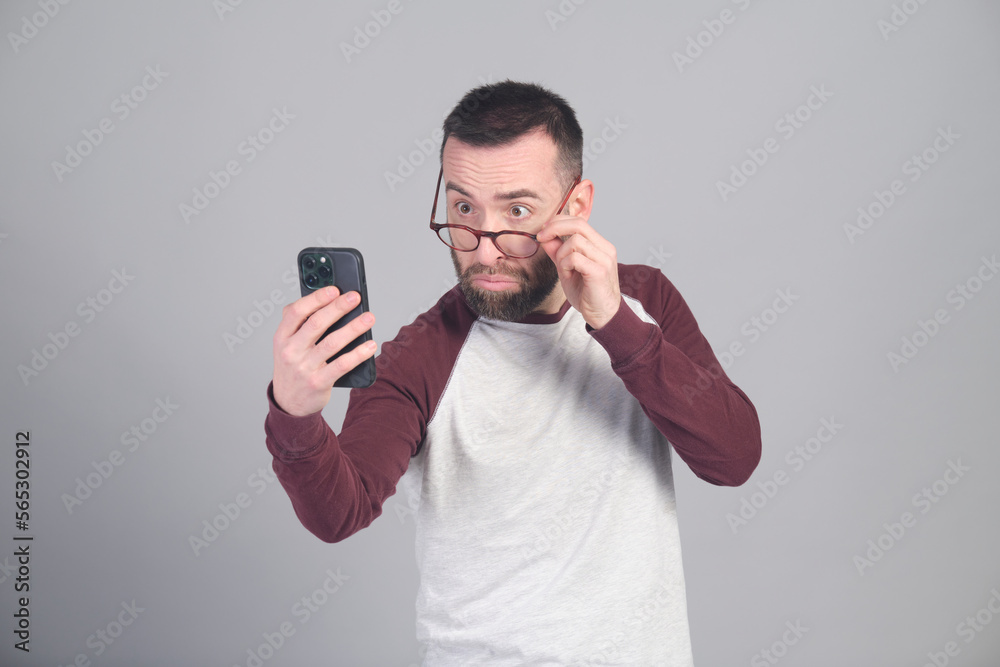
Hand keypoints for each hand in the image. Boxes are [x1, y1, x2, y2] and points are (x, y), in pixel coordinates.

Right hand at [272, 286, 376, 416]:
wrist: (288, 402)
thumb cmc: (293, 365)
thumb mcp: (286, 343)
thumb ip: (299, 322)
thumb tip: (327, 300)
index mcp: (282, 336)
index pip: (296, 312)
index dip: (316, 298)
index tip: (334, 289)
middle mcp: (291, 351)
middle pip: (317, 324)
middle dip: (338, 308)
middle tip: (355, 297)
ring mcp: (304, 368)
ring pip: (332, 343)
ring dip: (353, 328)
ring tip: (369, 318)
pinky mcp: (318, 382)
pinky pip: (342, 365)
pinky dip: (358, 354)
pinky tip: (370, 345)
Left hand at [536, 217, 620, 329]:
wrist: (602, 315)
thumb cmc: (587, 293)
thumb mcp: (567, 269)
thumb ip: (557, 252)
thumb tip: (545, 237)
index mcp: (600, 245)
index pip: (579, 222)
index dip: (558, 222)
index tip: (543, 231)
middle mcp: (605, 248)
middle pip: (579, 224)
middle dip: (555, 228)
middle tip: (541, 237)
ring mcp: (604, 259)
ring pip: (575, 241)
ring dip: (561, 254)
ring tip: (564, 269)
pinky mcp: (600, 271)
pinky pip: (575, 258)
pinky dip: (565, 265)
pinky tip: (568, 275)